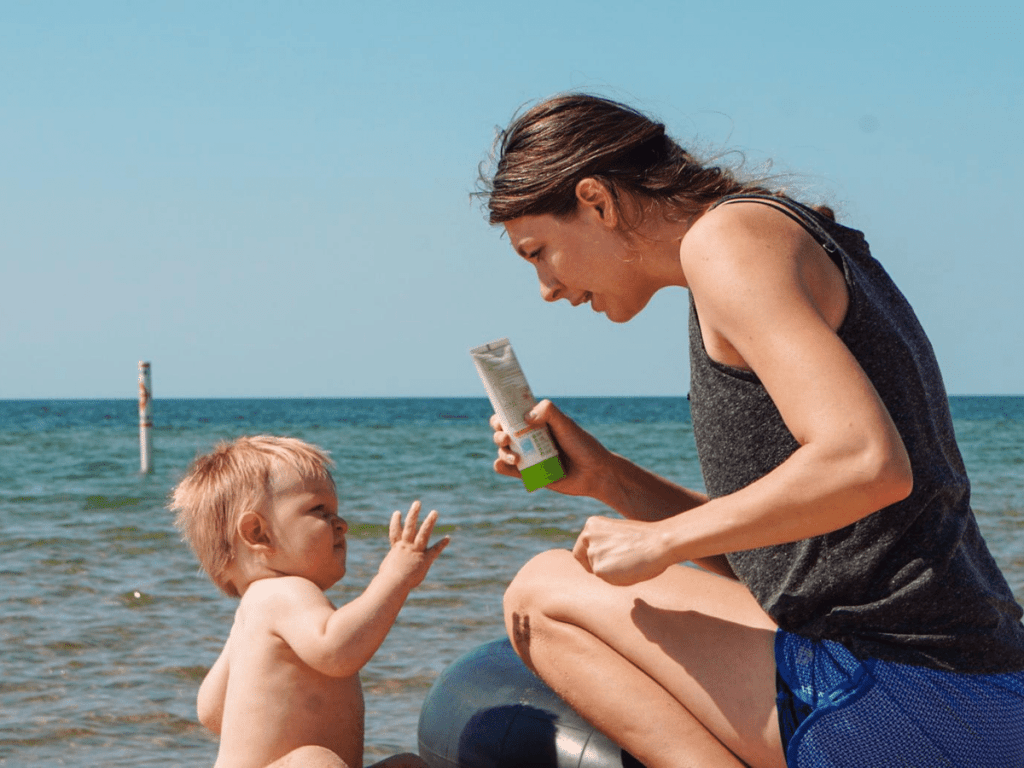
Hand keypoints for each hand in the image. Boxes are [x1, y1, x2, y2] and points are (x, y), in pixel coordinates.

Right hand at [378, 501, 448, 588]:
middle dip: (413, 514)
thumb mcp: (386, 571)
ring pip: (423, 533)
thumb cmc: (386, 581)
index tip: (397, 512)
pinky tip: (448, 538)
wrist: (393, 582)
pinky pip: (434, 550)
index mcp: (396, 549)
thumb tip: (385, 574)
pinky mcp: (424, 559)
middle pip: (409, 526)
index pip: (395, 533)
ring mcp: (415, 551)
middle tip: (417, 503)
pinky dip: (441, 544)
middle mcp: (406, 546)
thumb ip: (388, 568)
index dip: (395, 523)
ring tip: (434, 512)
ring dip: (429, 522)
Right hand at [490, 399, 614, 498]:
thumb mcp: (567, 424)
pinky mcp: (528, 474)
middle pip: (501, 432)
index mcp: (536, 422)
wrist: (595, 473)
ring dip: (502, 452)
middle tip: (508, 437)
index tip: (502, 417)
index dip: (501, 414)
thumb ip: (548, 412)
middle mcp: (529, 438)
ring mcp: (528, 456)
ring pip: (502, 451)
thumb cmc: (583, 446)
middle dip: (499, 434)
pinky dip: (502, 466)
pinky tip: (508, 464)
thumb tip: (525, 417)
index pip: (511, 415)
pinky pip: (507, 469)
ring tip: (517, 458)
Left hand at [572, 515, 674, 585]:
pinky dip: (618, 579)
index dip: (589, 558)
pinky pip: (607, 580)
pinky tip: (631, 569)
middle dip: (598, 566)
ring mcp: (592, 553)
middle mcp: (587, 537)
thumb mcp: (618, 534)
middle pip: (585, 560)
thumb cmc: (646, 538)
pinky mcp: (599, 569)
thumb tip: (598, 559)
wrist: (660, 542)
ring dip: (611, 573)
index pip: (580, 547)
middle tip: (617, 567)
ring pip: (597, 571)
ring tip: (631, 563)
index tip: (601, 562)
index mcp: (592, 524)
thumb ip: (604, 543)